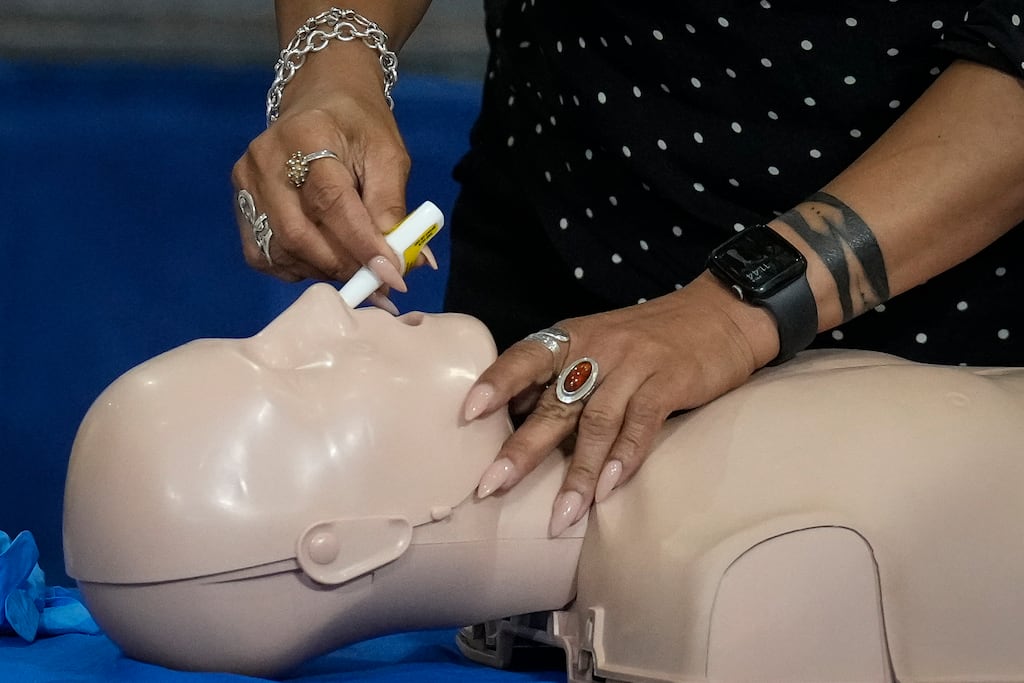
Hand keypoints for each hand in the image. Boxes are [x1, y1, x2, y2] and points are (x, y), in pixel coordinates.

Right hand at [231, 65, 425, 311]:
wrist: (319, 101)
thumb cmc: (359, 127)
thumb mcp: (388, 155)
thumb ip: (392, 206)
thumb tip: (406, 262)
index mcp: (306, 136)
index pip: (331, 202)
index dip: (361, 244)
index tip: (391, 274)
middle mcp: (265, 160)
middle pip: (299, 234)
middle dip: (344, 265)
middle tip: (378, 281)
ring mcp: (246, 184)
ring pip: (281, 251)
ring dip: (324, 271)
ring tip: (355, 267)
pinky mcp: (241, 205)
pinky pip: (265, 256)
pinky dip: (299, 269)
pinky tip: (324, 258)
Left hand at [463, 273, 778, 535]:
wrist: (721, 313)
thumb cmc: (650, 338)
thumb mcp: (598, 343)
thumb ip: (562, 376)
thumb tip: (513, 417)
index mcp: (572, 337)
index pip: (525, 357)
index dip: (496, 382)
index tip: (468, 414)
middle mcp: (596, 348)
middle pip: (554, 403)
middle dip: (522, 449)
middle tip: (492, 486)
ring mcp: (633, 365)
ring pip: (596, 423)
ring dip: (576, 474)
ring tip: (559, 516)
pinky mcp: (669, 382)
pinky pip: (641, 424)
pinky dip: (623, 459)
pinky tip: (608, 490)